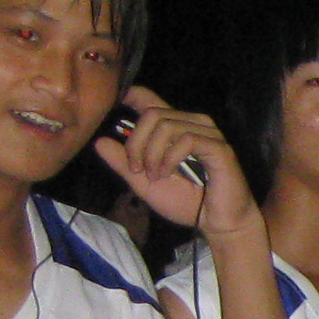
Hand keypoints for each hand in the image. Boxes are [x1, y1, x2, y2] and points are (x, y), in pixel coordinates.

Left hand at [97, 87, 252, 235]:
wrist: (219, 224)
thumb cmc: (187, 203)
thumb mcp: (145, 184)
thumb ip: (124, 164)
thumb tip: (100, 141)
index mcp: (175, 129)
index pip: (150, 99)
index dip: (131, 95)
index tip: (116, 102)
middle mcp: (192, 124)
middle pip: (152, 113)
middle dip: (136, 142)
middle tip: (136, 169)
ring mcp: (208, 133)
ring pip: (167, 125)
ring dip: (152, 153)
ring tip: (154, 175)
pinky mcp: (219, 147)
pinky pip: (186, 139)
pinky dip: (169, 158)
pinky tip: (167, 173)